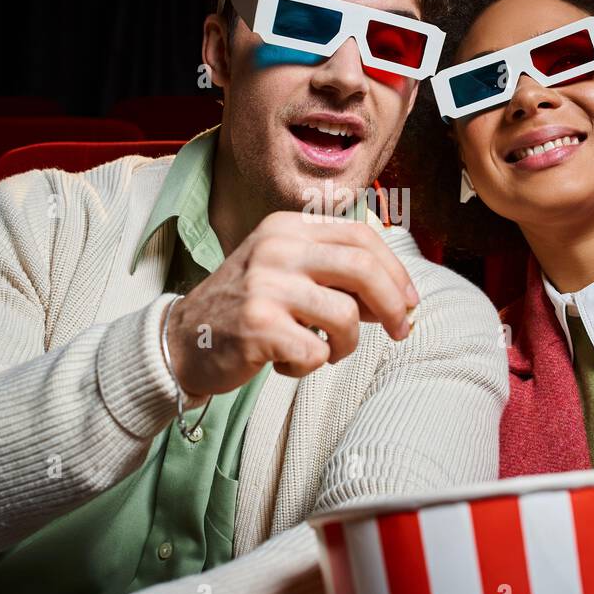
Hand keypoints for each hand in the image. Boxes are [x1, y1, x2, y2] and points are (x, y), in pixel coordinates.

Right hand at [166, 211, 418, 396]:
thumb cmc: (246, 307)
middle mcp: (277, 248)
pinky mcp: (258, 325)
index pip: (362, 238)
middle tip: (400, 331)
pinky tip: (286, 361)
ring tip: (323, 349)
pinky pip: (316, 352)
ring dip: (345, 344)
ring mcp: (266, 285)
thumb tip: (398, 297)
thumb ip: (335, 272)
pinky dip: (310, 365)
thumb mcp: (287, 270)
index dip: (396, 272)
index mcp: (288, 227)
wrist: (183, 339)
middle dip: (393, 306)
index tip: (410, 301)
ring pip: (345, 317)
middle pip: (363, 270)